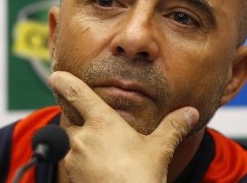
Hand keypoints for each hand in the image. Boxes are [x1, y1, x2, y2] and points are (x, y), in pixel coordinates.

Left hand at [49, 71, 198, 182]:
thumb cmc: (140, 178)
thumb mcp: (159, 150)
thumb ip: (172, 127)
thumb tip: (189, 112)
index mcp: (101, 122)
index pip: (75, 92)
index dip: (64, 81)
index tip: (57, 75)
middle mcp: (81, 136)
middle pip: (72, 119)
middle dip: (81, 121)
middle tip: (97, 130)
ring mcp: (71, 157)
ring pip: (69, 142)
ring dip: (80, 143)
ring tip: (102, 155)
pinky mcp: (67, 175)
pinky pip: (69, 162)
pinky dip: (79, 161)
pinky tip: (98, 170)